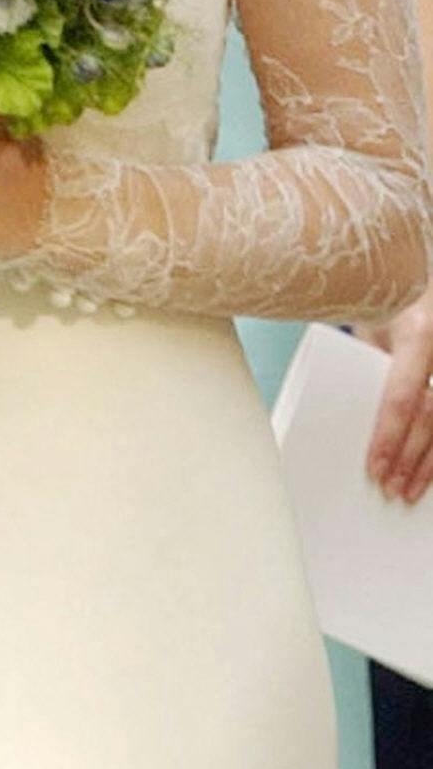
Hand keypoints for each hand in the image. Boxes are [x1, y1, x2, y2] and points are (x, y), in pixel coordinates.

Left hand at [361, 286, 432, 501]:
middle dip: (409, 458)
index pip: (403, 396)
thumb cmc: (390, 299)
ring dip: (428, 464)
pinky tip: (430, 475)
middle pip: (430, 418)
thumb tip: (345, 409)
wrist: (421, 277)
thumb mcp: (374, 323)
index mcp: (418, 334)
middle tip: (388, 487)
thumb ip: (369, 362)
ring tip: (407, 491)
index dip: (389, 436)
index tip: (374, 466)